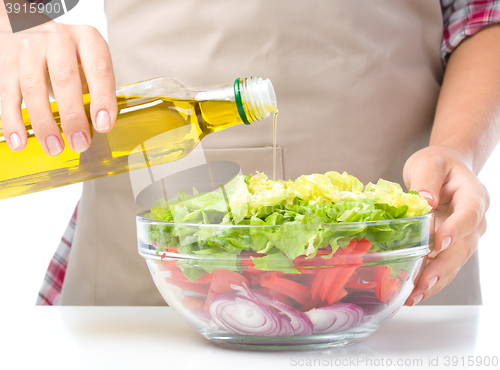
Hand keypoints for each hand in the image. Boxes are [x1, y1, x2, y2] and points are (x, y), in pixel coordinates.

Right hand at [0, 21, 116, 154]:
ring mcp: (29, 49)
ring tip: (55, 148)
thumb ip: (96, 89)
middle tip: (80, 143)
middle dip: (73, 116)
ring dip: (44, 123)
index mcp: (87, 39)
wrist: (28, 27)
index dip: (102, 99)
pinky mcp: (7, 64)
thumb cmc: (69, 54)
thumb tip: (98, 127)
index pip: (99, 69)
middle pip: (64, 78)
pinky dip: (13, 122)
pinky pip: (8, 95)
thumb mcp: (89, 62)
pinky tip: (19, 142)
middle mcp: (58, 39)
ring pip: (33, 88)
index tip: (103, 125)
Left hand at [402, 145, 488, 304]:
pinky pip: (444, 266)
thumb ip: (426, 180)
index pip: (469, 214)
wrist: (445, 169)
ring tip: (414, 296)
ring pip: (455, 262)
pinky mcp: (451, 247)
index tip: (437, 244)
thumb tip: (424, 202)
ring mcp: (465, 236)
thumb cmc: (438, 164)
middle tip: (423, 282)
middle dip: (443, 267)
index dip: (455, 230)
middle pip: (463, 247)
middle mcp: (474, 220)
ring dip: (435, 281)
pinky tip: (413, 293)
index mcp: (474, 195)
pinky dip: (430, 281)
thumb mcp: (429, 163)